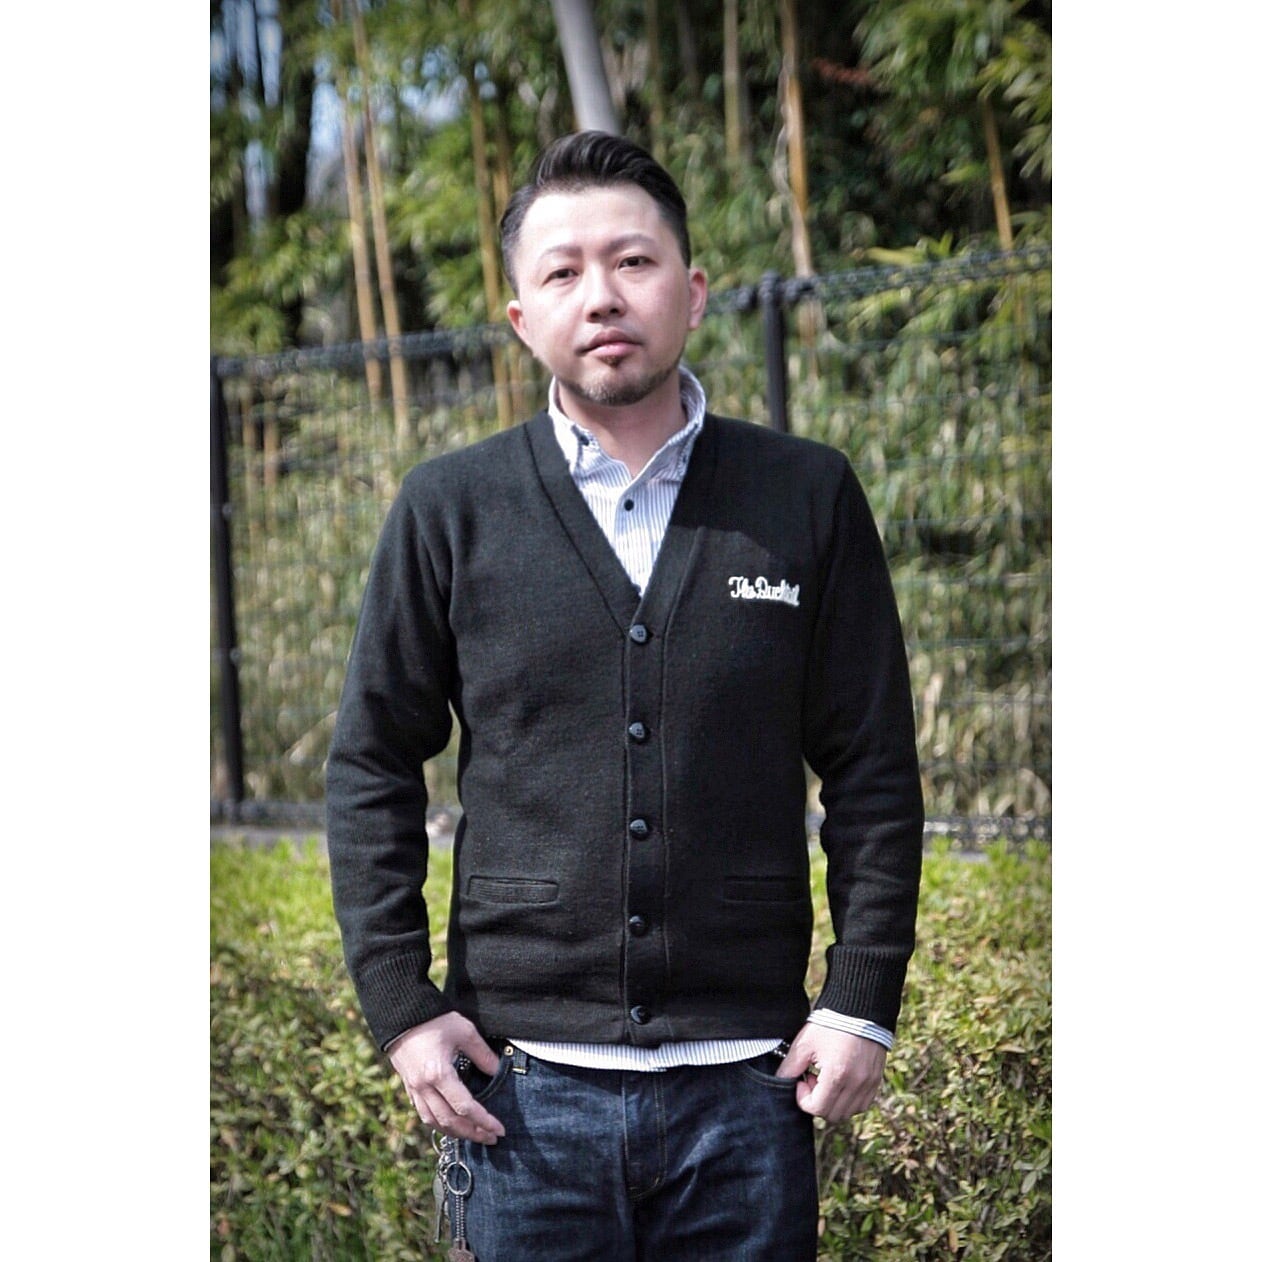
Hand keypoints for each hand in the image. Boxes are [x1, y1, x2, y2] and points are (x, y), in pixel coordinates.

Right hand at [387, 1012, 506, 1143]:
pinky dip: (439, 1123)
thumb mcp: (465, 1032)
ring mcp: (414, 1089)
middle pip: (450, 1121)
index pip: (465, 1107)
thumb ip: (483, 1055)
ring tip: (473, 1135)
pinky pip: (423, 1113)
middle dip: (472, 1133)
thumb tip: (498, 1072)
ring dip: (455, 1132)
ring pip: (434, 1122)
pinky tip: (450, 1123)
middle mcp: (424, 1087)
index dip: (484, 1121)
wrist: (401, 1014)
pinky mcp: (409, 1086)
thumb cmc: (435, 1020)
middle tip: (491, 1138)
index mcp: (439, 1074)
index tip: (499, 1130)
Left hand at [776, 1025, 886, 1122]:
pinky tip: (840, 1081)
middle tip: (813, 1079)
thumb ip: (790, 1067)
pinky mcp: (876, 1080)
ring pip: (848, 1113)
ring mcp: (868, 1083)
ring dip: (834, 1103)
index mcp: (837, 1075)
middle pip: (833, 1115)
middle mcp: (856, 1083)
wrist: (858, 1009)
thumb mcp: (805, 1044)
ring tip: (826, 1079)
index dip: (804, 1099)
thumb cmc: (830, 1024)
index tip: (802, 1080)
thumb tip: (780, 1083)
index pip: (818, 1109)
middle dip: (818, 1102)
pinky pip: (862, 1104)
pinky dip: (849, 1101)